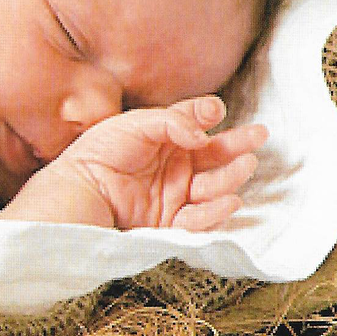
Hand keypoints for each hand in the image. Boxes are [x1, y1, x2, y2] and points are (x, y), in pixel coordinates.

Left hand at [2, 96, 267, 230]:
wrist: (77, 195)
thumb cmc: (98, 153)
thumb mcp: (133, 124)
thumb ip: (172, 122)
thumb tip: (206, 132)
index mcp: (165, 138)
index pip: (196, 124)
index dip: (209, 116)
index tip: (218, 111)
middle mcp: (175, 165)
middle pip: (215, 155)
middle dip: (238, 146)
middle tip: (258, 137)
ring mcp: (176, 195)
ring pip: (214, 186)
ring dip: (231, 177)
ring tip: (245, 166)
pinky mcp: (171, 224)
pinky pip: (200, 218)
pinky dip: (216, 211)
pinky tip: (229, 201)